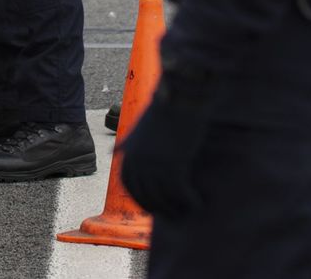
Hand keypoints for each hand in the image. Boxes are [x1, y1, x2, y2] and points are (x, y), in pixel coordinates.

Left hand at [118, 76, 213, 218]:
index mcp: (128, 154)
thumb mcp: (139, 127)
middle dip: (159, 208)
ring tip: (187, 211)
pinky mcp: (175, 166)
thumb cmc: (163, 109)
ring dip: (176, 209)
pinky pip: (180, 194)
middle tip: (173, 215)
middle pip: (146, 196)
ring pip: (163, 198)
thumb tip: (113, 151)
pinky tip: (198, 203)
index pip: (129, 187)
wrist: (180, 96)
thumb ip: (127, 143)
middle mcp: (138, 163)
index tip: (154, 207)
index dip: (142, 200)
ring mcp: (155, 166)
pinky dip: (189, 202)